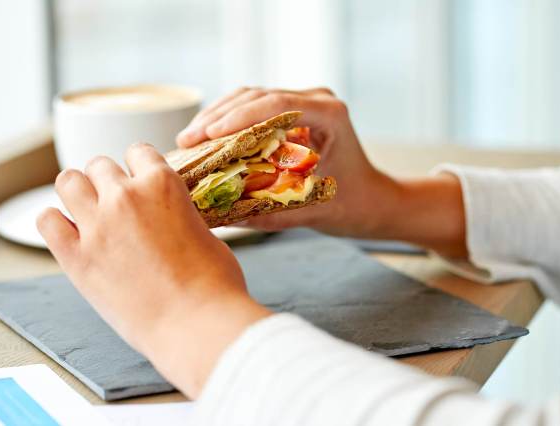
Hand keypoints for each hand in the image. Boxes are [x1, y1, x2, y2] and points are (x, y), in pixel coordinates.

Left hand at [37, 144, 270, 396]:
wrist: (195, 323)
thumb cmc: (214, 283)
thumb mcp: (205, 231)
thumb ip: (180, 214)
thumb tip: (171, 220)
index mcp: (162, 184)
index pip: (138, 151)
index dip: (139, 165)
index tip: (139, 178)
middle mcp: (125, 197)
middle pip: (100, 165)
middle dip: (108, 179)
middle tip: (116, 201)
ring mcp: (96, 226)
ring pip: (68, 181)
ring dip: (78, 191)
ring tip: (88, 209)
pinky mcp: (76, 258)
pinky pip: (47, 221)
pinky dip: (55, 222)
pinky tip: (69, 232)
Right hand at [177, 87, 390, 236]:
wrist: (372, 201)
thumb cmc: (352, 206)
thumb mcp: (311, 211)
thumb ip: (269, 214)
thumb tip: (221, 215)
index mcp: (330, 115)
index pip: (277, 104)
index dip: (238, 117)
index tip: (208, 133)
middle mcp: (318, 100)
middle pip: (258, 96)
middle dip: (218, 117)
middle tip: (186, 140)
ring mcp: (306, 102)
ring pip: (252, 97)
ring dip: (218, 116)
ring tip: (189, 139)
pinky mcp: (294, 111)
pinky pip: (256, 108)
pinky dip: (230, 121)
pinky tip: (208, 137)